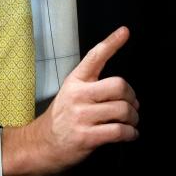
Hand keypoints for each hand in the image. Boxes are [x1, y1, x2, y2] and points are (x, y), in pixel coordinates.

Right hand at [2, 27, 138, 175]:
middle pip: (118, 86)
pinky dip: (130, 133)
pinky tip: (130, 134)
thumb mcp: (71, 92)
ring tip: (131, 121)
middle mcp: (78, 95)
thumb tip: (125, 90)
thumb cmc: (62, 118)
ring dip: (133, 118)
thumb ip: (92, 85)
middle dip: (132, 97)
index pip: (95, 56)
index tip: (125, 31)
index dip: (111, 42)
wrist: (41, 145)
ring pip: (122, 110)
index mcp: (75, 80)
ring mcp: (81, 116)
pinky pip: (119, 131)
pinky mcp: (86, 136)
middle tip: (133, 105)